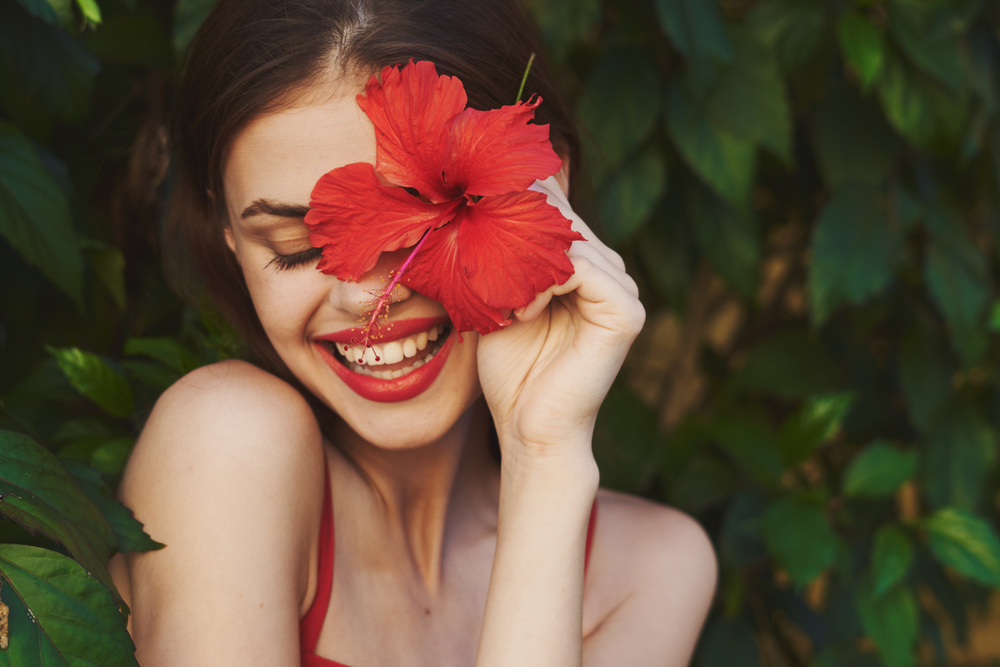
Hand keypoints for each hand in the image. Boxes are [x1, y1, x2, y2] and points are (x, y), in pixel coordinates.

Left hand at [476, 176, 644, 458]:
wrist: (528, 428)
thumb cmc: (510, 371)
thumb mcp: (498, 300)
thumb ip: (504, 257)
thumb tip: (480, 202)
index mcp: (586, 267)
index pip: (556, 212)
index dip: (516, 206)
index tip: (472, 215)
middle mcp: (611, 273)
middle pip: (564, 220)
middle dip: (516, 229)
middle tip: (478, 248)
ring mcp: (624, 291)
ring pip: (571, 241)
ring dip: (524, 261)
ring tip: (499, 297)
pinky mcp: (627, 313)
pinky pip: (583, 268)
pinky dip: (544, 284)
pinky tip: (523, 312)